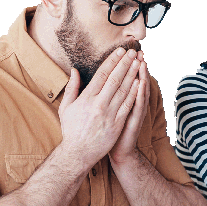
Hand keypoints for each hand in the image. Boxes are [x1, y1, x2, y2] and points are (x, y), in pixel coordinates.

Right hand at [58, 47, 140, 170]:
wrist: (78, 153)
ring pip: (124, 90)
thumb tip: (75, 70)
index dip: (112, 61)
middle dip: (125, 63)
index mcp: (86, 98)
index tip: (120, 51)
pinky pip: (128, 105)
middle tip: (133, 52)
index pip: (101, 74)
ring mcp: (109, 114)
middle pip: (115, 79)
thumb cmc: (71, 130)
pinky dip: (135, 93)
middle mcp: (98, 104)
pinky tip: (140, 82)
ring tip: (139, 62)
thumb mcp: (66, 107)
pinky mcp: (117, 124)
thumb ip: (72, 87)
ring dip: (133, 75)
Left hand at [110, 51, 149, 164]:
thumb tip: (100, 81)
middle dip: (136, 66)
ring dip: (142, 76)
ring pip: (140, 91)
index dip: (126, 65)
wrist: (117, 151)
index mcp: (123, 99)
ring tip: (142, 62)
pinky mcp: (134, 121)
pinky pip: (138, 106)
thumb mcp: (108, 110)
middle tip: (138, 52)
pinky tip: (141, 84)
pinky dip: (140, 94)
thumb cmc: (110, 131)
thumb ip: (106, 95)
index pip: (126, 79)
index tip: (126, 51)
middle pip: (136, 81)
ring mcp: (135, 112)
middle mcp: (132, 103)